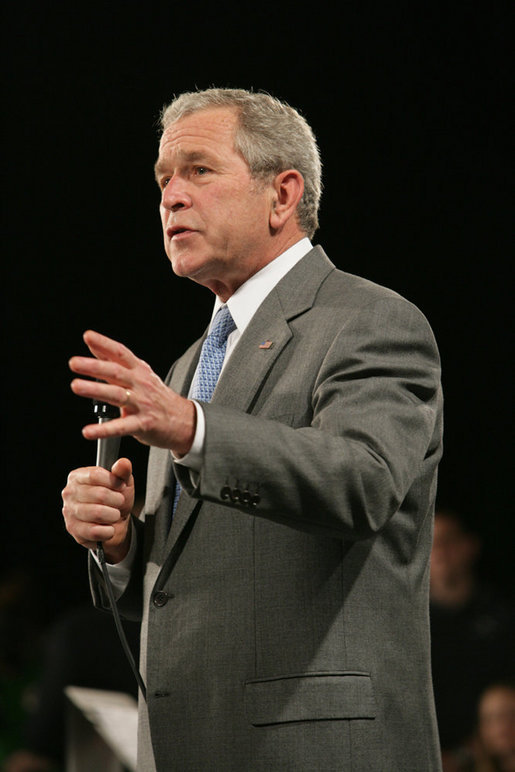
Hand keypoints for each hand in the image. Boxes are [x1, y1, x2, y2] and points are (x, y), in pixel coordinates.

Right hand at [62, 457, 134, 562]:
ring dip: (113, 515)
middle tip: (119, 502)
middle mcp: (69, 493)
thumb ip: (123, 471)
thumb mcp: (123, 482)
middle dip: (117, 500)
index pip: (95, 475)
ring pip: (98, 513)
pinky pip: (95, 531)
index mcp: (78, 477)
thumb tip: (123, 463)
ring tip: (114, 514)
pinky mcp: (73, 529)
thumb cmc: (115, 499)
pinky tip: (108, 527)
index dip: (113, 482)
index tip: (121, 486)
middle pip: (99, 494)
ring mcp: (69, 512)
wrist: (116, 523)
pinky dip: (108, 530)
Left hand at [69, 330, 195, 454]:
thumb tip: (95, 347)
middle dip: (94, 366)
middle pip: (116, 372)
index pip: (121, 353)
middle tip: (74, 363)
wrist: (184, 421)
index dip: (105, 344)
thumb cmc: (157, 397)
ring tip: (76, 386)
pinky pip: (121, 428)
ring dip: (95, 390)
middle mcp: (140, 385)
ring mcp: (142, 404)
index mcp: (139, 371)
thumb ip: (116, 362)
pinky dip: (104, 430)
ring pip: (117, 395)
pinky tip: (88, 431)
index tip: (88, 337)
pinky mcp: (142, 424)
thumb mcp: (140, 375)